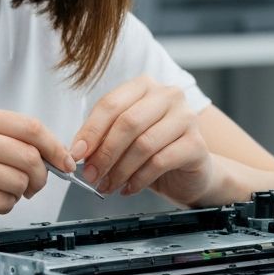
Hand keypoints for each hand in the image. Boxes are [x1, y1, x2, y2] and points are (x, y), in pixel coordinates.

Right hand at [0, 106, 75, 231]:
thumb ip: (2, 139)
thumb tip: (50, 153)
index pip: (30, 126)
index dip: (55, 146)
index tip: (65, 161)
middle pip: (31, 156)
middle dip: (40, 176)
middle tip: (33, 185)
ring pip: (21, 181)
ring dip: (18, 194)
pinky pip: (7, 203)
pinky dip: (4, 206)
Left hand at [70, 76, 216, 206]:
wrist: (190, 171)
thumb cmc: (154, 150)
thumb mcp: (124, 139)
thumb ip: (103, 138)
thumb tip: (79, 151)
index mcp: (144, 86)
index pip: (111, 104)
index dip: (90, 131)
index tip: (76, 153)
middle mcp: (168, 95)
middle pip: (127, 122)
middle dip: (104, 153)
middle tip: (91, 175)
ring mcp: (186, 118)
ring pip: (143, 144)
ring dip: (119, 170)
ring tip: (108, 185)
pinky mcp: (197, 144)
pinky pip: (160, 162)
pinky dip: (139, 179)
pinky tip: (129, 188)